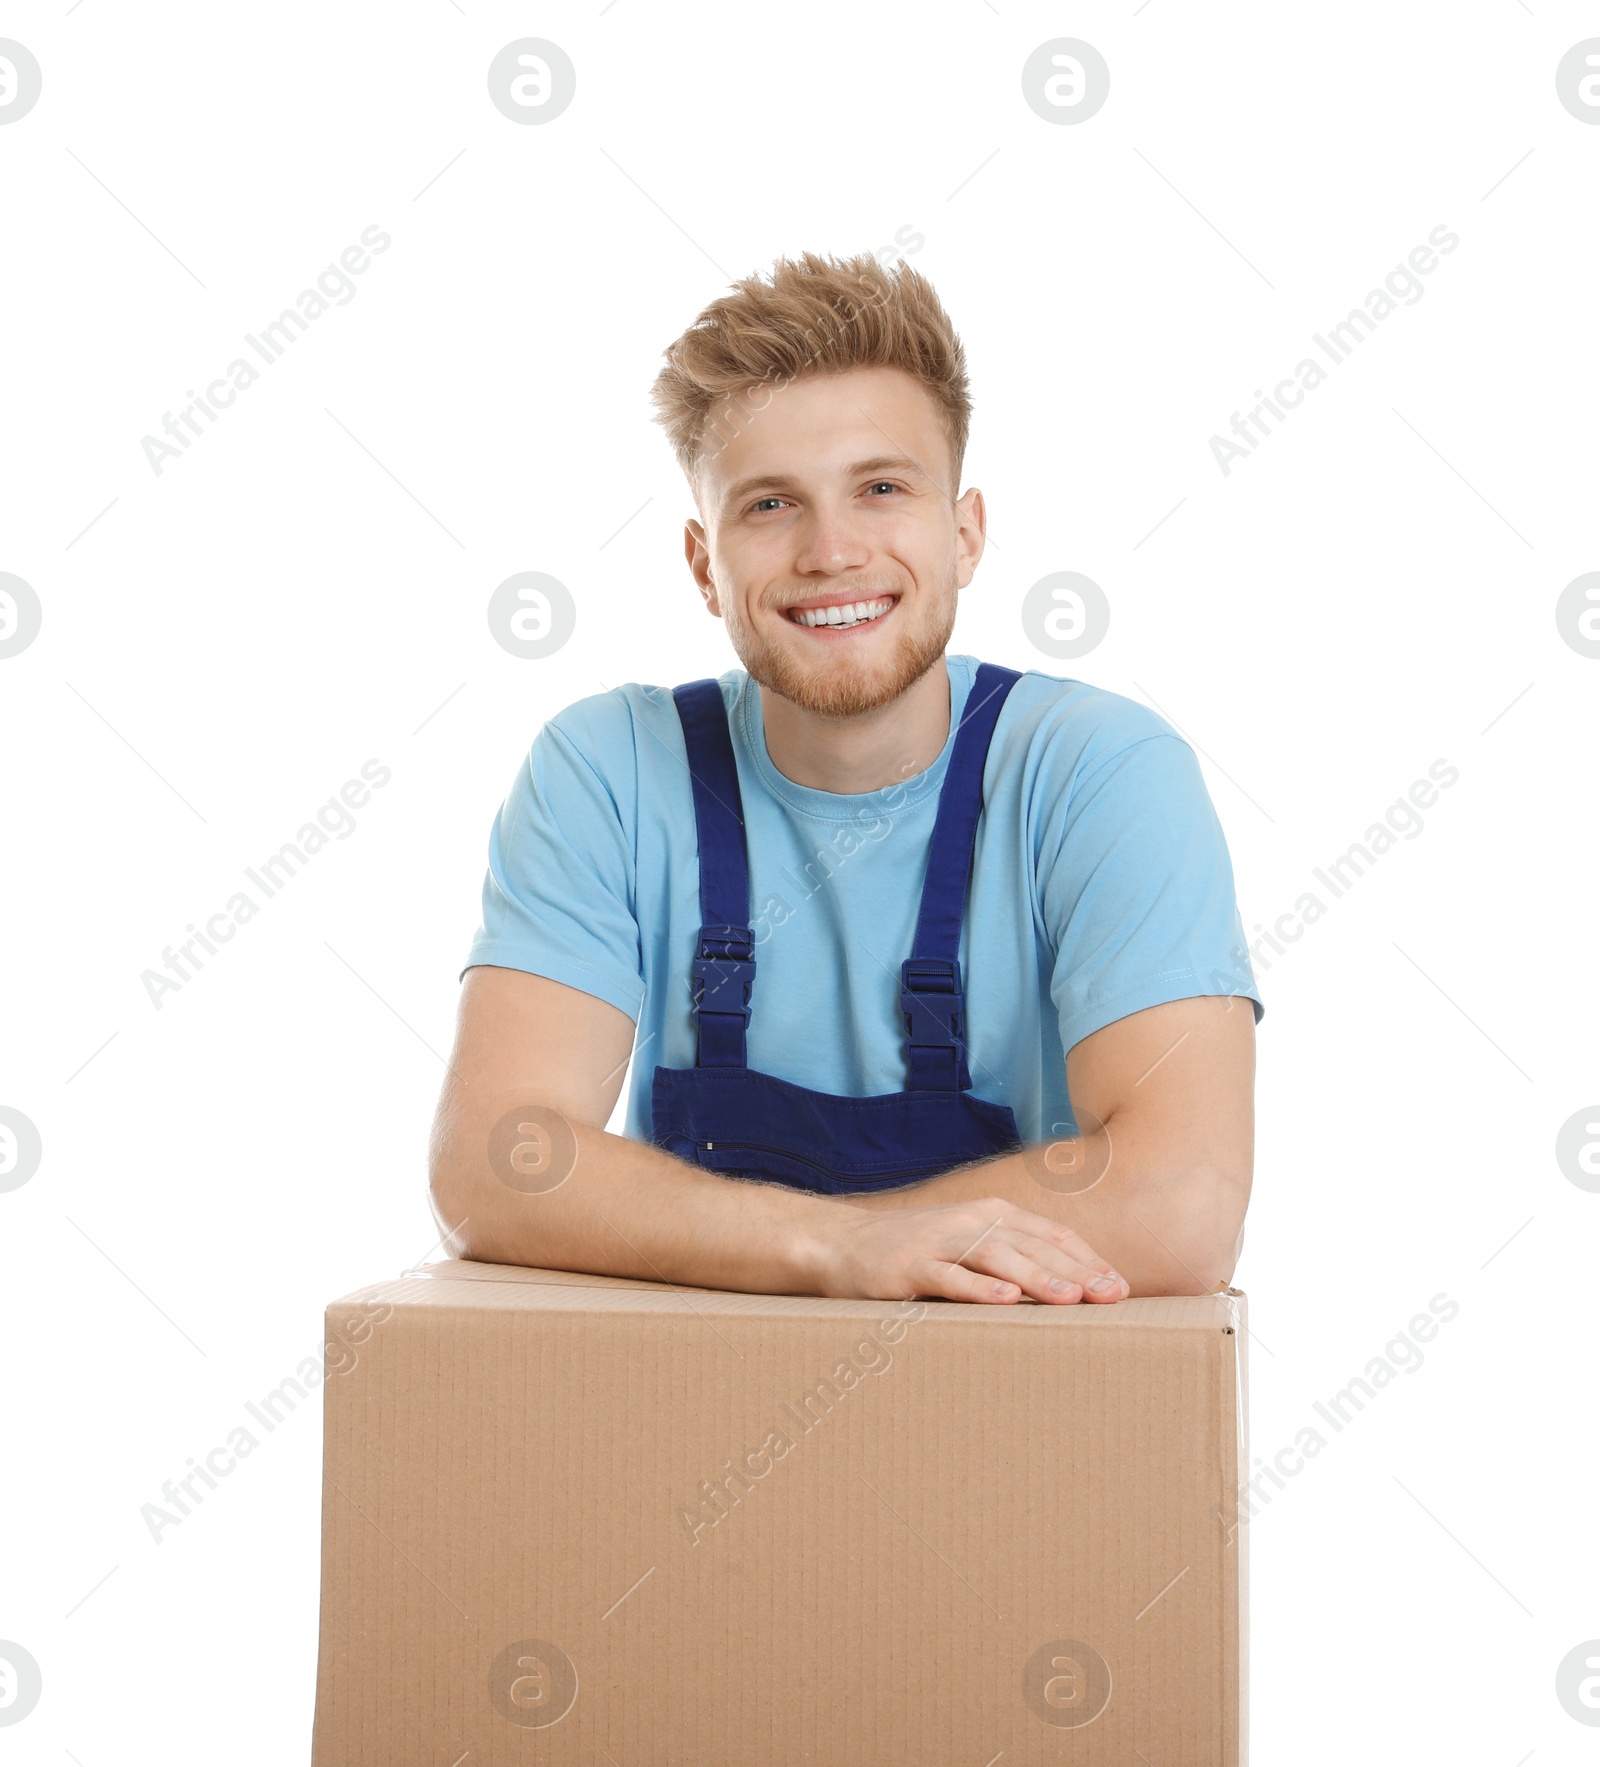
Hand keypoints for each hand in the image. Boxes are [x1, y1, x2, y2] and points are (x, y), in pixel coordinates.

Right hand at [803, 1195, 1129, 1305]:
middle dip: (1076, 1270)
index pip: (1050, 1234)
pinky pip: (947, 1277)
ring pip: (996, 1257)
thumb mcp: (967, 1247)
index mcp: (991, 1215)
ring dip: (1036, 1277)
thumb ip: (1010, 1259)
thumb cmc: (916, 1254)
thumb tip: (1069, 1290)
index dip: (1087, 1259)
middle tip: (1112, 1296)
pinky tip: (1004, 1301)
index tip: (1119, 1287)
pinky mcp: (908, 1266)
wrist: (842, 1245)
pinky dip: (977, 1288)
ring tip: (1071, 1297)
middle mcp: (970, 1221)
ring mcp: (938, 1241)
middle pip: (1032, 1244)